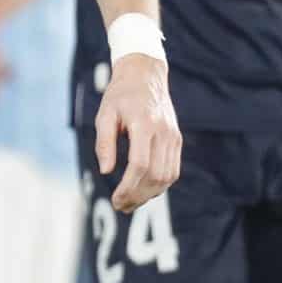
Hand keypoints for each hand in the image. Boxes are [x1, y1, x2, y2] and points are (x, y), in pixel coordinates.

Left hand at [95, 54, 179, 212]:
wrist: (145, 76)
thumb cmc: (120, 95)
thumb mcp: (105, 114)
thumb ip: (104, 143)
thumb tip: (106, 172)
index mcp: (145, 124)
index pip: (140, 164)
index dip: (128, 187)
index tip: (115, 200)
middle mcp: (163, 132)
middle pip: (155, 175)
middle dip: (138, 195)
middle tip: (120, 206)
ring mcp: (173, 136)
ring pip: (167, 176)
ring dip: (149, 194)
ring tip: (130, 203)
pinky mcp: (177, 140)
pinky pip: (173, 170)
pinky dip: (159, 185)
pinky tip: (143, 191)